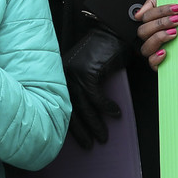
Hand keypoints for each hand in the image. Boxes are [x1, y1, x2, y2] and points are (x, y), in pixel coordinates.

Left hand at [63, 27, 125, 147]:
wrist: (110, 32)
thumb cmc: (102, 52)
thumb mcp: (88, 72)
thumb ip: (85, 89)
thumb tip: (91, 114)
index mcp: (61, 75)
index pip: (62, 105)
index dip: (69, 124)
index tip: (76, 138)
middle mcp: (64, 74)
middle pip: (71, 109)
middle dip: (81, 130)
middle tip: (88, 145)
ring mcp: (74, 73)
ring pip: (83, 106)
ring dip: (95, 124)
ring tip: (103, 137)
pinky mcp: (87, 71)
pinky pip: (96, 96)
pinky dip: (106, 107)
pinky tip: (115, 113)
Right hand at [136, 0, 177, 69]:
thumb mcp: (170, 7)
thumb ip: (153, 4)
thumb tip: (138, 14)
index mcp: (151, 24)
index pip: (146, 17)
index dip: (160, 11)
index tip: (176, 8)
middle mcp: (150, 37)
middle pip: (143, 31)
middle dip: (160, 23)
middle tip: (177, 20)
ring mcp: (154, 50)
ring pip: (145, 47)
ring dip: (159, 38)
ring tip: (174, 33)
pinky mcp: (160, 63)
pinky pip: (152, 62)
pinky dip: (156, 57)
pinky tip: (165, 51)